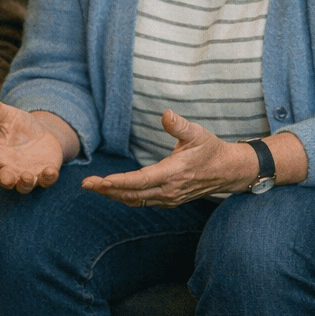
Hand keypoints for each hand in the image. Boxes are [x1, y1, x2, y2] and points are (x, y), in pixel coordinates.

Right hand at [0, 92, 74, 192]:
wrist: (43, 135)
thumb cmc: (20, 128)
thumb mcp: (9, 116)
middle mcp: (10, 169)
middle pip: (5, 180)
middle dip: (5, 180)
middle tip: (5, 177)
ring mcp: (27, 175)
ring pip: (24, 185)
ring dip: (25, 183)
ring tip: (27, 176)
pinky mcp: (44, 175)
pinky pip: (46, 181)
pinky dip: (48, 178)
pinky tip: (51, 171)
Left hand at [82, 110, 253, 207]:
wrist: (228, 171)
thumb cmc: (211, 149)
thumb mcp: (198, 133)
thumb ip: (179, 125)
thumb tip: (165, 113)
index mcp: (174, 173)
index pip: (142, 180)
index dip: (121, 182)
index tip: (102, 181)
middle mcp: (170, 190)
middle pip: (133, 194)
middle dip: (108, 190)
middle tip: (86, 184)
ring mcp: (169, 198)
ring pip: (136, 200)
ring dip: (114, 195)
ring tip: (94, 187)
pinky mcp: (169, 200)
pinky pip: (143, 202)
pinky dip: (126, 197)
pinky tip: (113, 191)